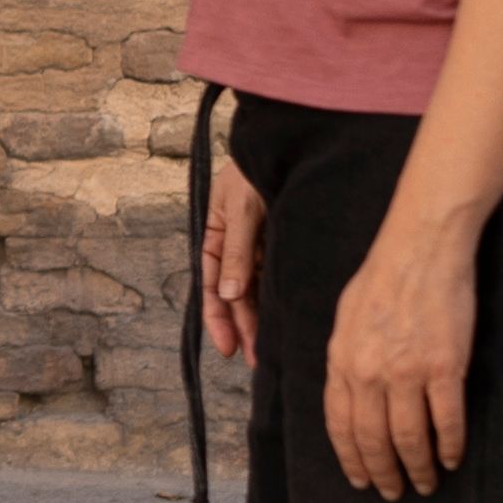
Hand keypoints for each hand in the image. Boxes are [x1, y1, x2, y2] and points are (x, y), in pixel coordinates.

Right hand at [199, 154, 266, 363]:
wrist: (288, 142)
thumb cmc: (255, 169)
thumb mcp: (240, 209)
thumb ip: (235, 251)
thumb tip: (230, 295)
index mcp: (214, 235)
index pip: (213, 286)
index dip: (219, 319)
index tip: (228, 349)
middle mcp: (236, 245)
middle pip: (237, 295)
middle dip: (245, 328)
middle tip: (257, 361)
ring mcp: (260, 245)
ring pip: (258, 291)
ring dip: (262, 319)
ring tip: (272, 352)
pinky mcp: (282, 244)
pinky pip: (278, 277)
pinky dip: (280, 299)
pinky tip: (287, 320)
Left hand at [323, 214, 475, 501]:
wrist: (421, 248)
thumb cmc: (384, 277)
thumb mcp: (346, 318)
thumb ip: (345, 359)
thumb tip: (348, 394)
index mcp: (342, 361)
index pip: (341, 426)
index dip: (352, 459)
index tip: (361, 480)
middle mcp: (369, 373)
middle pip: (374, 440)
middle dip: (384, 473)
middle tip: (394, 492)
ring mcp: (407, 372)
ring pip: (410, 439)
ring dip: (418, 468)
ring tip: (426, 483)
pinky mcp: (444, 367)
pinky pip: (447, 421)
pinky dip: (450, 446)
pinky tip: (452, 458)